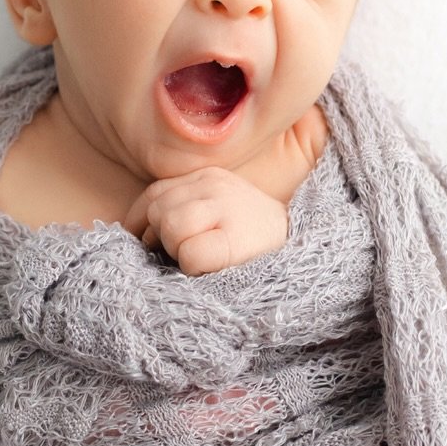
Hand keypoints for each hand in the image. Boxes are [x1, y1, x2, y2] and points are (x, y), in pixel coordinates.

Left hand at [122, 166, 288, 275]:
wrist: (307, 254)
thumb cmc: (252, 241)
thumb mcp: (218, 212)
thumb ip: (182, 208)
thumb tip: (140, 232)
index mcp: (208, 176)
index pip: (154, 193)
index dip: (141, 221)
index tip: (145, 241)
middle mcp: (215, 186)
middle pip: (158, 211)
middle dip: (160, 238)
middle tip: (182, 254)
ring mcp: (227, 209)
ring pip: (170, 227)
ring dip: (176, 250)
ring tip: (198, 259)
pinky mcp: (233, 240)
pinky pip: (189, 254)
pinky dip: (192, 267)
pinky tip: (209, 269)